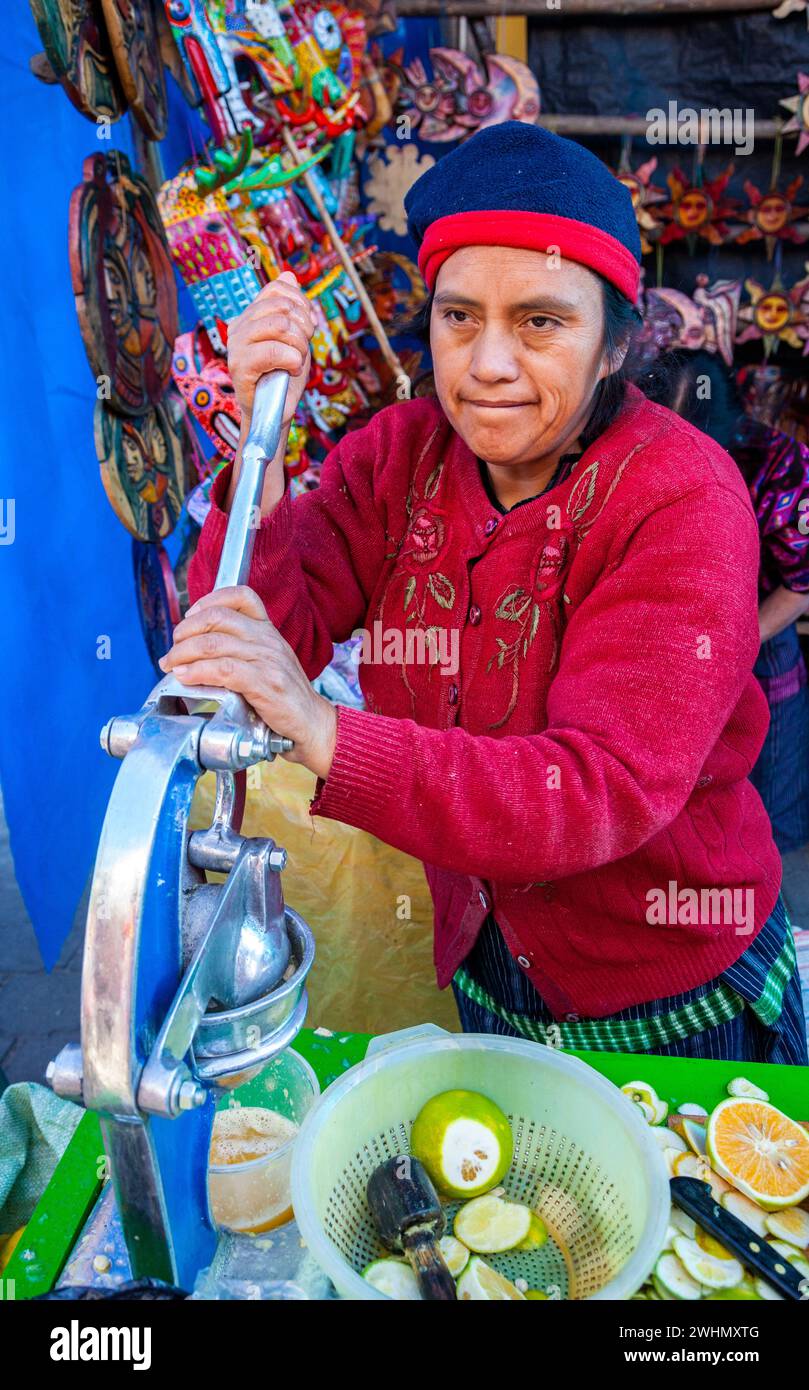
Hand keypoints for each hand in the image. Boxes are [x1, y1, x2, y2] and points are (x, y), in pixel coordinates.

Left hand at [158, 587, 337, 779]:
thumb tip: (197, 648)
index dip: (209, 600)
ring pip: (214, 643)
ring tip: (171, 665)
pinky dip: (197, 671)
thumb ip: (241, 650)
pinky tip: (186, 676)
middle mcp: (267, 639)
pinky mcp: (264, 683)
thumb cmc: (285, 697)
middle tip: (173, 650)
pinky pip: (222, 669)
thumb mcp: (268, 662)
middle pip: (217, 618)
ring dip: (183, 653)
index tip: (190, 617)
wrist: (312, 724)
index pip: (241, 596)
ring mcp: (267, 660)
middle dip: (185, 631)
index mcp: (268, 631)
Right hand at [228, 270, 316, 430]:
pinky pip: (274, 350)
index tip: (308, 327)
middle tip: (302, 349)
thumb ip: (291, 308)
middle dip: (304, 327)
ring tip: (296, 361)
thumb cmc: (284, 377)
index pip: (277, 288)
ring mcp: (236, 345)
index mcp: (250, 316)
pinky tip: (291, 370)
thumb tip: (289, 275)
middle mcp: (238, 326)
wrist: (275, 412)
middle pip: (282, 306)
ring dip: (300, 345)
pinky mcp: (239, 366)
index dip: (301, 303)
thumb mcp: (294, 337)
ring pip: (280, 325)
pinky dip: (293, 360)